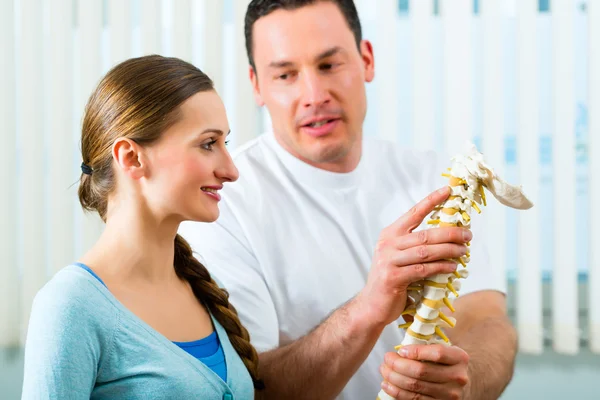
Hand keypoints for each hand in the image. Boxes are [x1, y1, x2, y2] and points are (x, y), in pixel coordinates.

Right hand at [355, 187, 471, 326]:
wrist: (372, 305)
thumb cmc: (392, 279)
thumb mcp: (400, 257)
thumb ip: (415, 245)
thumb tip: (448, 236)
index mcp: (390, 234)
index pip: (413, 213)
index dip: (431, 201)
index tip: (448, 190)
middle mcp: (388, 244)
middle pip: (425, 234)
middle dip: (450, 232)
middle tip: (468, 234)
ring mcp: (389, 261)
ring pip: (425, 251)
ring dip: (449, 250)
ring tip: (464, 250)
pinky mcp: (393, 278)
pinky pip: (423, 270)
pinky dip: (441, 267)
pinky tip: (452, 267)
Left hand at [380, 345, 469, 399]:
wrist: (460, 382)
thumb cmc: (446, 362)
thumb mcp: (445, 349)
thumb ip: (428, 346)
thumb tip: (400, 350)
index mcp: (459, 358)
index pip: (437, 353)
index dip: (416, 351)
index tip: (400, 350)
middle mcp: (457, 377)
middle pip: (422, 371)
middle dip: (398, 364)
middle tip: (387, 358)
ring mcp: (449, 394)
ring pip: (415, 386)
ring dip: (394, 377)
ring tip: (384, 370)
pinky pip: (413, 399)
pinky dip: (397, 391)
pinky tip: (387, 384)